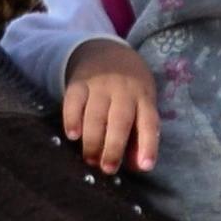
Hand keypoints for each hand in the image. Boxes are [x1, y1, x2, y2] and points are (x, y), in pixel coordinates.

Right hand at [59, 44, 161, 177]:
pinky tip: (72, 136)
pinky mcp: (78, 82)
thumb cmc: (129, 89)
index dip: (148, 145)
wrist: (106, 51)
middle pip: (119, 121)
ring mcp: (100, 85)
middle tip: (107, 169)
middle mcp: (123, 90)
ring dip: (92, 140)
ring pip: (95, 115)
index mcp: (144, 98)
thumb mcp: (141, 104)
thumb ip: (140, 134)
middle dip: (114, 148)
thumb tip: (137, 166)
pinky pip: (73, 102)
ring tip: (90, 160)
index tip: (146, 166)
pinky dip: (72, 119)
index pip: (149, 123)